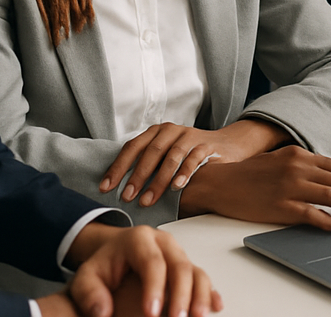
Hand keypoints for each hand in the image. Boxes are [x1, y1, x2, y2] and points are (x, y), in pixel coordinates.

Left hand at [62, 223, 221, 316]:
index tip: (151, 312)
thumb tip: (102, 312)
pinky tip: (215, 306)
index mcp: (139, 239)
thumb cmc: (103, 265)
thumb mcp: (87, 276)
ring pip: (194, 269)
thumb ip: (89, 293)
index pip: (152, 262)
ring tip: (198, 316)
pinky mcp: (184, 263)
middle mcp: (163, 242)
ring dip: (200, 294)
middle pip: (179, 264)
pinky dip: (210, 291)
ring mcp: (176, 252)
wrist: (114, 252)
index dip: (155, 287)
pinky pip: (201, 274)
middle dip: (181, 294)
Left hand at [101, 119, 290, 207]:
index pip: (133, 147)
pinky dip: (183, 173)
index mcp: (156, 132)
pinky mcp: (206, 145)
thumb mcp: (165, 155)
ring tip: (148, 200)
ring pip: (171, 156)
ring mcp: (190, 136)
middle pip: (151, 151)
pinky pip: (193, 159)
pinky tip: (176, 188)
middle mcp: (171, 130)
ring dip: (158, 180)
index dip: (118, 167)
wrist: (225, 146)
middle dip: (137, 176)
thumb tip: (119, 189)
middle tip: (127, 197)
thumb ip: (148, 164)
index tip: (105, 187)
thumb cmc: (188, 155)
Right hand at [179, 144, 330, 230]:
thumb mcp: (280, 160)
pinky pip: (310, 213)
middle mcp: (297, 166)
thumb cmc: (249, 174)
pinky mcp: (279, 205)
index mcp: (299, 154)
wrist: (220, 182)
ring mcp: (289, 186)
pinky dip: (327, 221)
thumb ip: (304, 166)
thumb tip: (329, 179)